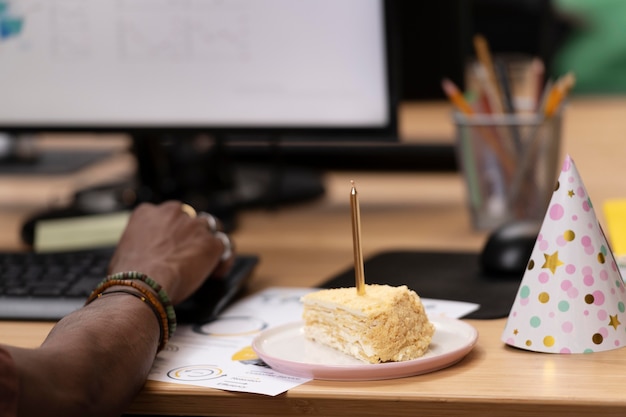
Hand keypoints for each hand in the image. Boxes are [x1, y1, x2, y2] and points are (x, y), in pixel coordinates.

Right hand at [107, 201, 233, 304]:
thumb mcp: (125, 250)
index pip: (166, 213)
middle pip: (190, 217)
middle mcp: (173, 213)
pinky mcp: (211, 242)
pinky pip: (225, 246)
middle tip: (189, 252)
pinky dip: (223, 260)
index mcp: (148, 212)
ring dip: (209, 241)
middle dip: (192, 233)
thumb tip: (143, 256)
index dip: (171, 230)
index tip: (172, 244)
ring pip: (211, 226)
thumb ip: (140, 244)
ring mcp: (194, 226)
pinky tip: (217, 273)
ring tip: (207, 260)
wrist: (142, 284)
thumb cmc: (129, 275)